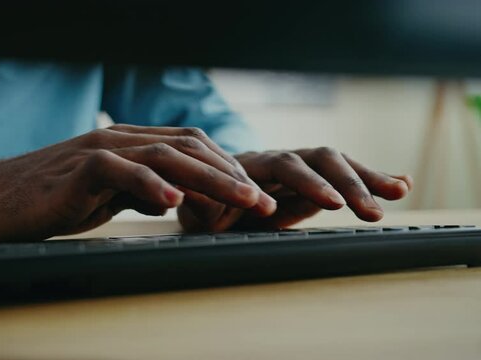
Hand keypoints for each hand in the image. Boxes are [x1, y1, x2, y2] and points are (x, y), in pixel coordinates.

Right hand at [0, 125, 274, 242]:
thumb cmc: (54, 199)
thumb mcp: (108, 196)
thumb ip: (140, 191)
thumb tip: (172, 199)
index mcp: (132, 145)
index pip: (192, 148)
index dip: (227, 170)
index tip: (256, 197)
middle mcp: (122, 140)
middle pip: (189, 149)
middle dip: (233, 176)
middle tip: (264, 204)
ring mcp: (100, 151)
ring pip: (165, 155)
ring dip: (209, 179)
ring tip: (242, 201)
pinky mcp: (78, 168)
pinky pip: (120, 171)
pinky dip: (149, 183)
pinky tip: (173, 200)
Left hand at [178, 147, 412, 231]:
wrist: (206, 201)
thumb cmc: (201, 208)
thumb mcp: (195, 211)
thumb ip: (202, 205)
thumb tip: (207, 200)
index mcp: (250, 165)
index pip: (283, 165)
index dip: (306, 183)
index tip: (332, 204)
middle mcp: (278, 161)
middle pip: (317, 159)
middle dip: (346, 182)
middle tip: (368, 210)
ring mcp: (298, 170)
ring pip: (336, 164)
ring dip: (367, 178)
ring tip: (399, 191)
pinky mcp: (312, 183)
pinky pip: (343, 177)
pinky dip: (371, 178)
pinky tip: (402, 184)